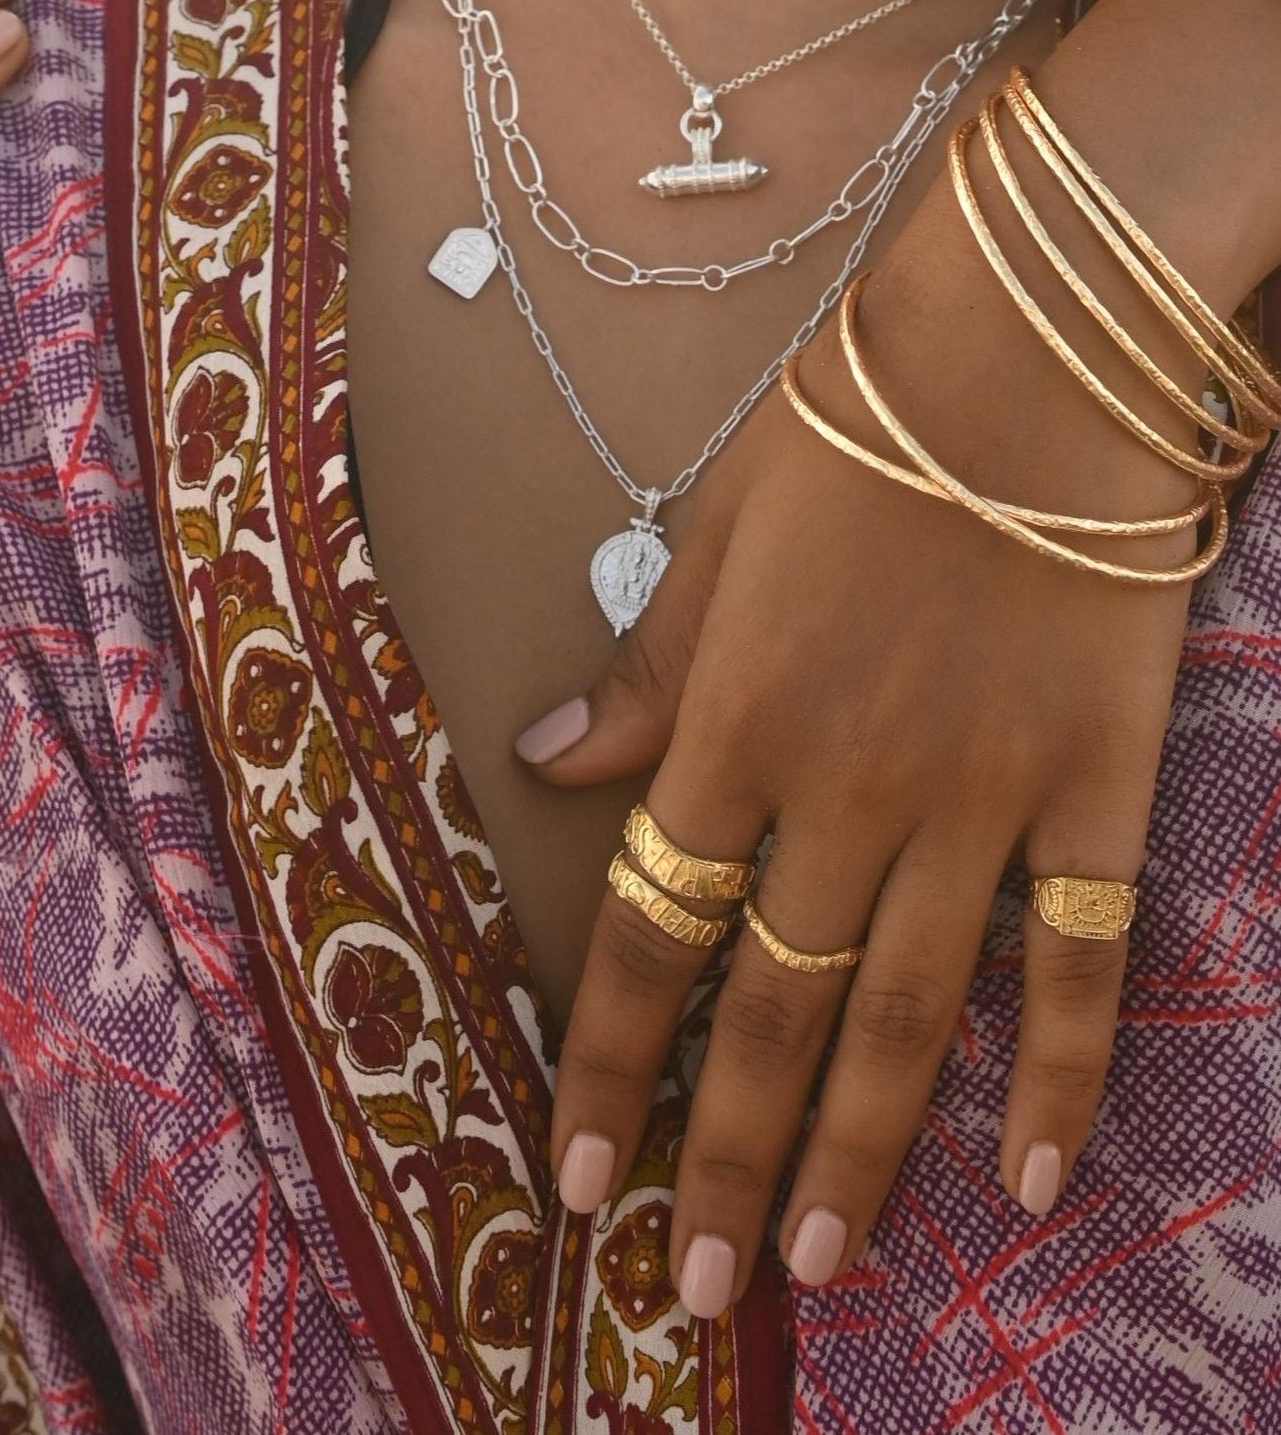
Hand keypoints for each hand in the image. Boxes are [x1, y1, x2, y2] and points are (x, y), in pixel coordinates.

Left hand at [515, 12, 1273, 1321]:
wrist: (1029, 345)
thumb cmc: (853, 425)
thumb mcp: (712, 538)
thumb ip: (641, 675)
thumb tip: (542, 764)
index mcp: (728, 728)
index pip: (647, 937)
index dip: (611, 1070)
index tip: (582, 1181)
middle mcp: (839, 792)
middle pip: (771, 1013)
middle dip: (727, 1161)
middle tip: (698, 1290)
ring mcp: (974, 801)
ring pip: (904, 1018)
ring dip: (858, 1154)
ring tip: (822, 1270)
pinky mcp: (1094, 787)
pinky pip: (1078, 961)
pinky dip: (1060, 1076)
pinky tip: (1033, 1181)